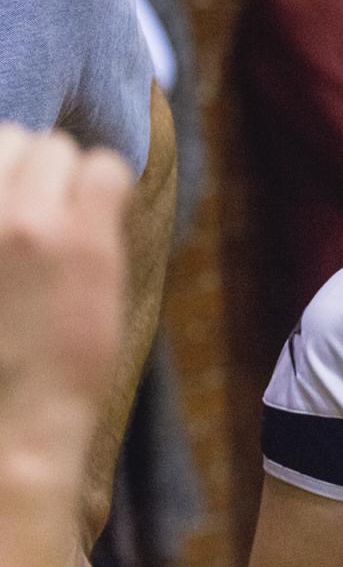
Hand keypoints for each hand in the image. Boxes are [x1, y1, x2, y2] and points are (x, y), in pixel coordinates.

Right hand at [0, 126, 131, 566]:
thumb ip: (0, 226)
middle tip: (40, 215)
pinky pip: (106, 168)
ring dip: (69, 179)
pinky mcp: (80, 236)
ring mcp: (24, 218)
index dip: (2, 174)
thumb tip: (18, 197)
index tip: (14, 206)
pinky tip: (101, 228)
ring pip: (59, 148)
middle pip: (13, 138)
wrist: (9, 428)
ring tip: (70, 226)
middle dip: (29, 168)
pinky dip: (107, 188)